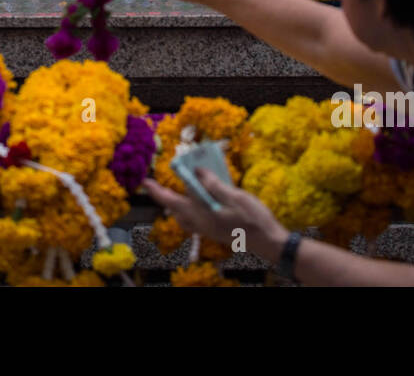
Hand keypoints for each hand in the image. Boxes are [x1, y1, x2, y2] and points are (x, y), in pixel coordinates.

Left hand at [143, 171, 286, 260]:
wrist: (268, 242)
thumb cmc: (253, 219)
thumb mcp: (234, 196)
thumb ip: (212, 184)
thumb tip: (197, 171)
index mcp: (201, 215)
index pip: (172, 202)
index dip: (157, 191)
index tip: (145, 182)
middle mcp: (201, 224)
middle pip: (176, 210)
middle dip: (168, 197)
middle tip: (167, 182)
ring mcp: (208, 229)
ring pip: (185, 216)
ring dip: (181, 203)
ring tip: (187, 187)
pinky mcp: (215, 230)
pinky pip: (196, 219)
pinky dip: (193, 208)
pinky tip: (204, 198)